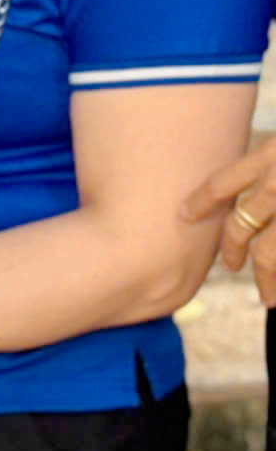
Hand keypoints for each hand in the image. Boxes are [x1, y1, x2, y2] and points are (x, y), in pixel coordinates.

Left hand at [184, 139, 275, 302]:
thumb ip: (274, 159)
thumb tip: (259, 190)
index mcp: (272, 154)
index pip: (223, 182)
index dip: (202, 201)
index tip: (184, 214)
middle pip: (244, 226)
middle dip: (233, 250)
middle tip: (232, 266)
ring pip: (271, 252)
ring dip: (267, 278)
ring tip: (270, 296)